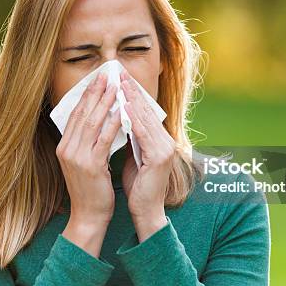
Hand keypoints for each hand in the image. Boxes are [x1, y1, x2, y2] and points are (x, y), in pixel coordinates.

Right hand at [57, 72, 121, 256]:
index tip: (97, 79)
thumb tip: (99, 119)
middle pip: (82, 114)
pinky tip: (122, 112)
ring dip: (105, 103)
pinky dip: (113, 123)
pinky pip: (103, 139)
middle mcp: (67, 149)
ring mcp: (77, 157)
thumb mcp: (84, 162)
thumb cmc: (90, 189)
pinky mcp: (91, 166)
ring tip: (115, 87)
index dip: (87, 95)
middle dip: (95, 93)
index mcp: (64, 146)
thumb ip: (87, 142)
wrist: (88, 215)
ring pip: (92, 123)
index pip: (75, 114)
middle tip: (107, 75)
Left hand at [120, 69, 174, 241]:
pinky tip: (124, 106)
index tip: (119, 79)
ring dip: (132, 99)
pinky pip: (144, 133)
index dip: (132, 94)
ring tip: (120, 83)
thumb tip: (119, 120)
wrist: (146, 212)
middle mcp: (165, 141)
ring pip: (146, 118)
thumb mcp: (134, 156)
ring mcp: (165, 148)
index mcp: (159, 141)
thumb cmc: (138, 186)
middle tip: (119, 73)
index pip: (145, 112)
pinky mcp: (160, 157)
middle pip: (147, 110)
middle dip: (132, 91)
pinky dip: (134, 119)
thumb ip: (131, 138)